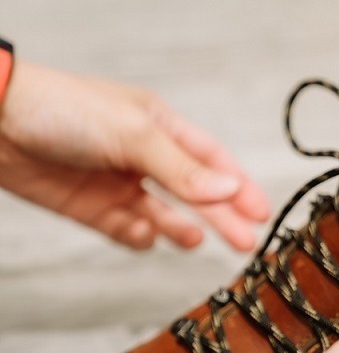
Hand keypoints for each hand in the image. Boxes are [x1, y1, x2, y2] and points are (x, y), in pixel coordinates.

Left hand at [0, 61, 269, 250]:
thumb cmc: (63, 111)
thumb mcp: (135, 135)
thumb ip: (184, 169)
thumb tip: (228, 190)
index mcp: (160, 127)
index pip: (212, 161)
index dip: (238, 186)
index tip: (261, 212)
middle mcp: (144, 157)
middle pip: (195, 193)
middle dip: (222, 217)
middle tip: (246, 242)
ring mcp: (120, 184)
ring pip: (165, 215)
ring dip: (183, 228)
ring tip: (196, 239)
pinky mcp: (95, 209)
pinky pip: (128, 230)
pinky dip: (139, 236)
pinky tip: (144, 234)